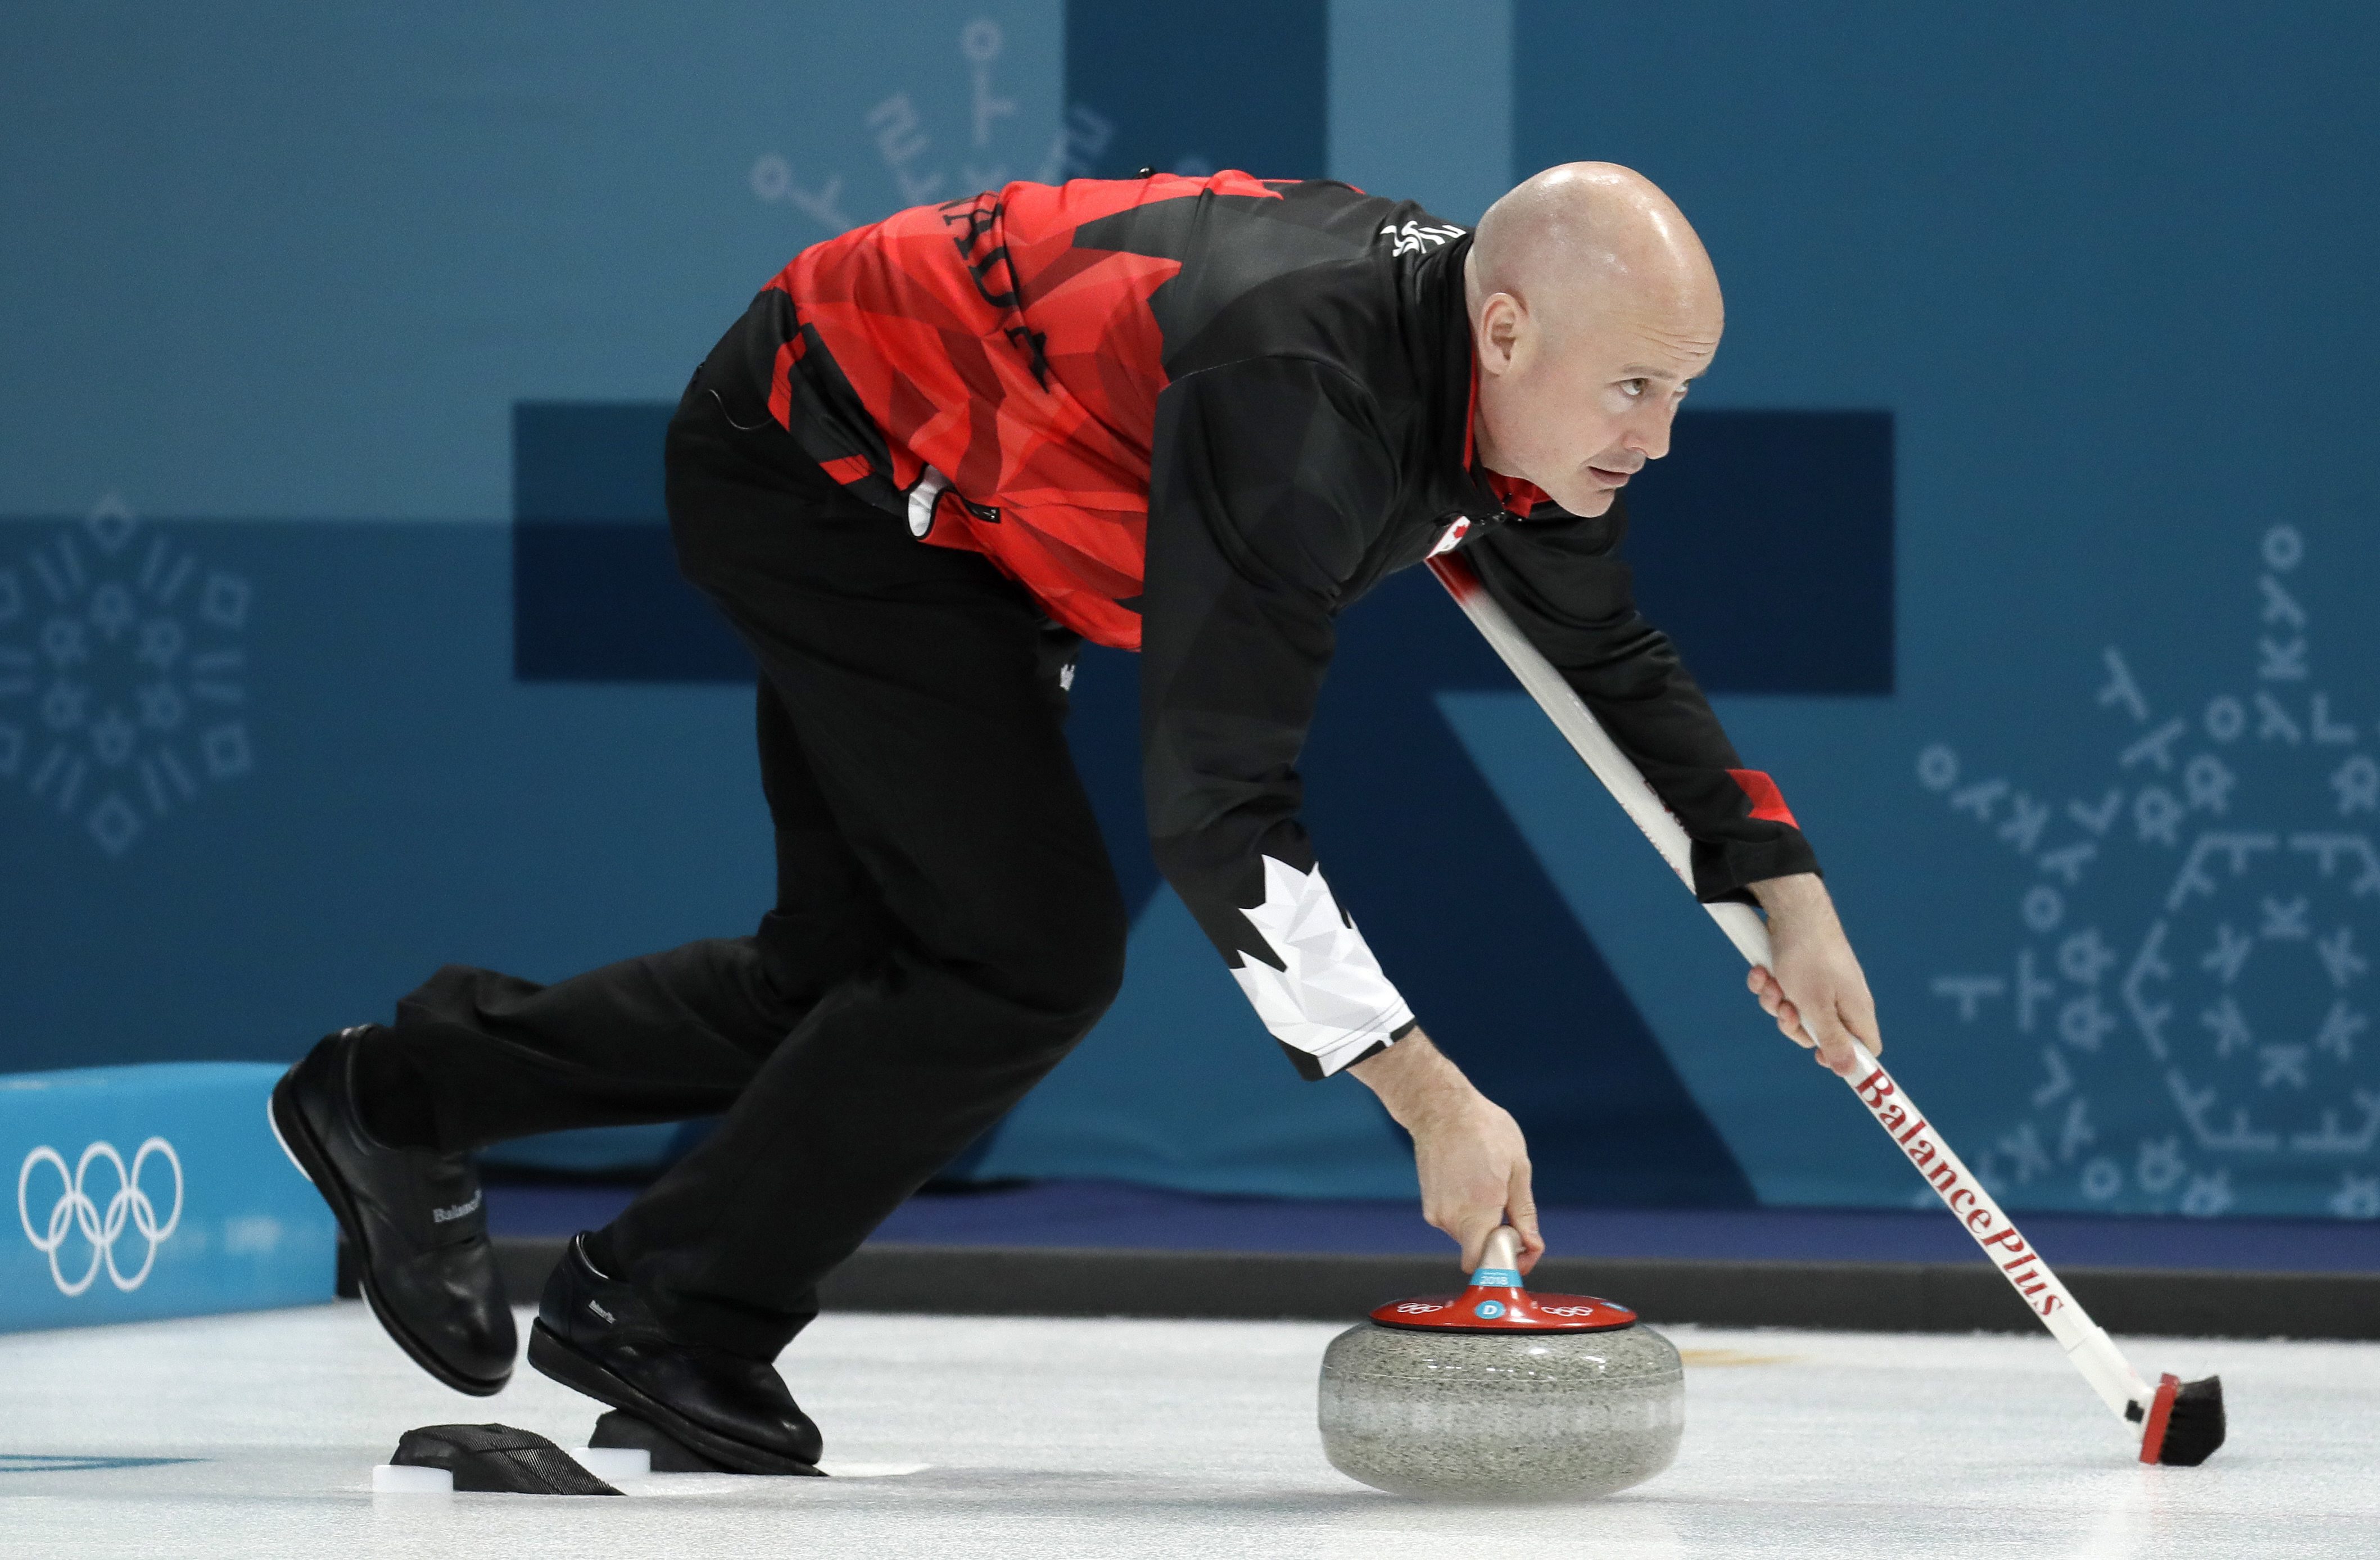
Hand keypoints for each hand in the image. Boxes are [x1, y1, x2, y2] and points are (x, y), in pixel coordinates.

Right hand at [1349, 1029, 1544, 1271]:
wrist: (1440, 1108)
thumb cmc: (1483, 1130)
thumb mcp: (1517, 1167)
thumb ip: (1523, 1212)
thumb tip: (1531, 1244)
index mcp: (1478, 1210)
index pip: (1485, 1263)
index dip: (1508, 1263)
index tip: (1521, 1249)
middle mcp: (1452, 1217)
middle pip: (1479, 1252)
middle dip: (1499, 1243)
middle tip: (1514, 1216)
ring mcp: (1436, 1212)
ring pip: (1468, 1237)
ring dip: (1484, 1226)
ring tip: (1493, 1188)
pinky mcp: (1429, 1205)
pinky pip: (1456, 1222)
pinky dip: (1469, 1215)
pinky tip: (1476, 1184)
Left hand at [1746, 873, 1879, 1076]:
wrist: (1792, 911)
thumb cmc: (1809, 959)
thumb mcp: (1817, 1007)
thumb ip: (1831, 1040)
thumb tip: (1847, 1071)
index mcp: (1856, 1010)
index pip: (1866, 1047)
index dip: (1846, 1059)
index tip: (1819, 1059)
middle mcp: (1841, 998)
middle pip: (1818, 1033)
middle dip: (1793, 1024)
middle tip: (1785, 1009)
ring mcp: (1821, 983)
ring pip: (1794, 1011)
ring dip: (1775, 1001)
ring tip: (1771, 983)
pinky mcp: (1801, 970)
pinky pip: (1784, 990)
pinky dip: (1770, 982)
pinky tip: (1761, 971)